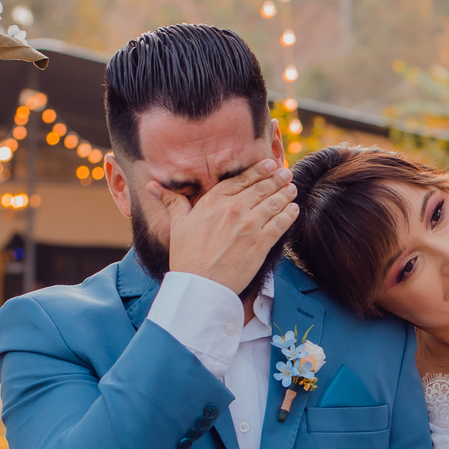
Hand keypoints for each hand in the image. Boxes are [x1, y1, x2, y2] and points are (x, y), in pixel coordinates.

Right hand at [148, 158, 298, 294]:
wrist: (200, 285)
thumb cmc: (187, 256)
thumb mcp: (177, 225)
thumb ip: (173, 202)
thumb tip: (153, 186)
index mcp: (213, 201)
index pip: (240, 180)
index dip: (258, 171)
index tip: (270, 164)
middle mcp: (233, 209)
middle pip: (261, 188)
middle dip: (277, 179)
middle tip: (287, 173)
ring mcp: (249, 225)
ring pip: (273, 203)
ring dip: (285, 194)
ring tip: (292, 188)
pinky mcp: (261, 242)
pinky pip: (280, 223)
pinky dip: (289, 214)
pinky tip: (294, 209)